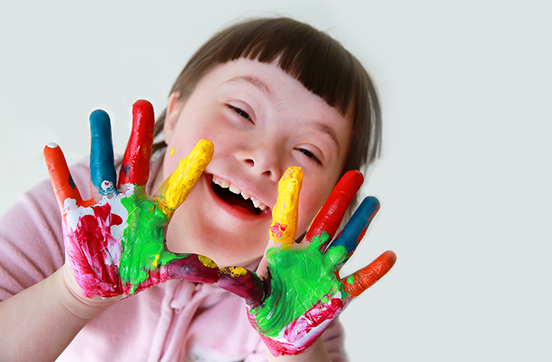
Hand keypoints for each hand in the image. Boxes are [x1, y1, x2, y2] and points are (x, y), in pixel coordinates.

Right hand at [44, 100, 218, 297]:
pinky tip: (52, 149)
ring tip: (99, 113)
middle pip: (137, 163)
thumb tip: (217, 272)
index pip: (177, 187)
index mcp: (154, 213)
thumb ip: (187, 267)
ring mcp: (104, 204)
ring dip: (99, 141)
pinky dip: (59, 171)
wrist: (102, 281)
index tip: (207, 145)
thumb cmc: (135, 269)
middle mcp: (131, 201)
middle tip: (142, 104)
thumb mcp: (162, 267)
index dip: (190, 169)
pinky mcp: (78, 214)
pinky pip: (67, 189)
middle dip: (139, 135)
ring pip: (102, 166)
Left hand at [217, 167, 395, 355]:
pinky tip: (390, 256)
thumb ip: (243, 285)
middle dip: (340, 198)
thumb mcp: (253, 296)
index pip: (287, 221)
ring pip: (347, 243)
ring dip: (361, 224)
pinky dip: (375, 270)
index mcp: (283, 253)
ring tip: (375, 202)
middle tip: (354, 174)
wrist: (284, 331)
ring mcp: (325, 272)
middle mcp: (308, 256)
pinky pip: (360, 280)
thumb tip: (220, 275)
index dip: (290, 198)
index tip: (294, 173)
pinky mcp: (338, 293)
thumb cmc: (265, 308)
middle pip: (326, 222)